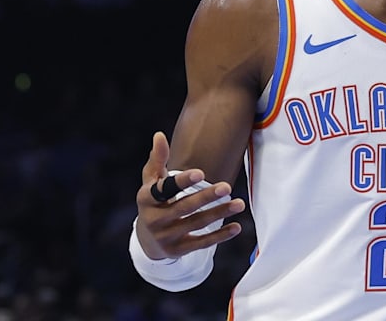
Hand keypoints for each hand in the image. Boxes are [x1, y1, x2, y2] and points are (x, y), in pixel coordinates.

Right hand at [135, 131, 244, 259]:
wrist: (146, 240)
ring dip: (219, 214)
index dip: (182, 182)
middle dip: (206, 197)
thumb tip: (159, 135)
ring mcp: (166, 237)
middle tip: (227, 187)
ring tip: (239, 204)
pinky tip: (237, 226)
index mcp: (147, 199)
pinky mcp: (179, 250)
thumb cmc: (154, 201)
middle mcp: (154, 220)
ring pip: (196, 224)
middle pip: (184, 207)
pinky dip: (220, 236)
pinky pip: (202, 244)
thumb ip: (157, 159)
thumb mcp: (151, 181)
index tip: (201, 173)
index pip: (164, 190)